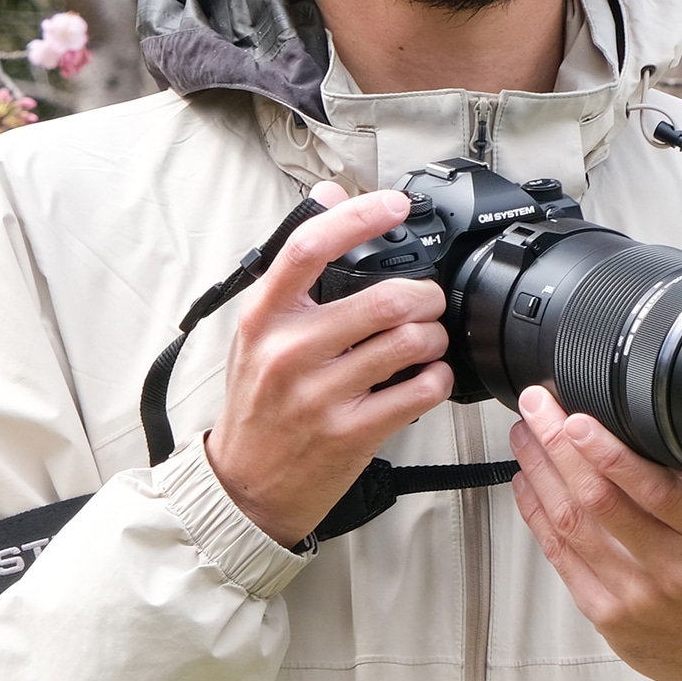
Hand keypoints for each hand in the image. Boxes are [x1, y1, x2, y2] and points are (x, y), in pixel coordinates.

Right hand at [206, 182, 452, 545]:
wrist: (244, 485)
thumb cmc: (258, 404)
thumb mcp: (259, 331)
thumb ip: (295, 269)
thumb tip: (329, 195)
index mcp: (264, 317)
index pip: (309, 248)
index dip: (358, 218)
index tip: (394, 205)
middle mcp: (288, 352)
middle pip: (384, 299)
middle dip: (425, 295)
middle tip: (428, 300)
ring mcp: (320, 395)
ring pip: (409, 342)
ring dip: (434, 336)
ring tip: (427, 340)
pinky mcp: (350, 433)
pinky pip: (420, 391)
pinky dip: (437, 378)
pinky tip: (427, 377)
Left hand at [509, 386, 681, 680]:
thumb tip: (635, 439)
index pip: (654, 488)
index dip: (608, 452)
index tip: (577, 419)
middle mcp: (669, 570)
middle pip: (598, 501)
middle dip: (558, 446)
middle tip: (537, 409)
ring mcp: (633, 598)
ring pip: (571, 525)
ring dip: (540, 474)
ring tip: (525, 438)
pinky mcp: (605, 618)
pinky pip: (561, 559)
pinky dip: (538, 516)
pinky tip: (528, 487)